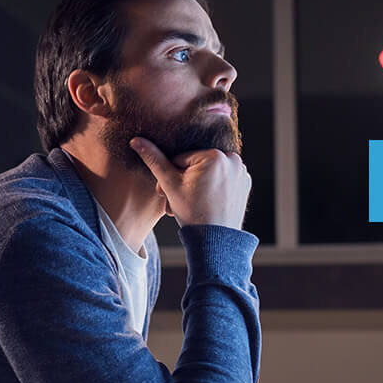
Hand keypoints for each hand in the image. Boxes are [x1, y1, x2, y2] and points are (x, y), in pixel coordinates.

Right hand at [129, 136, 250, 229]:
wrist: (216, 241)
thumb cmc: (193, 214)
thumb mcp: (170, 185)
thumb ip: (154, 160)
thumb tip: (137, 141)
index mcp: (215, 156)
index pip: (182, 158)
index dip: (172, 176)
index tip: (168, 192)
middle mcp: (232, 159)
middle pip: (197, 164)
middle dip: (185, 180)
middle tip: (179, 199)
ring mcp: (241, 171)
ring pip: (210, 171)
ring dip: (199, 182)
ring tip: (195, 200)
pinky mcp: (245, 182)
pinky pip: (223, 178)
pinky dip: (214, 186)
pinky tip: (209, 201)